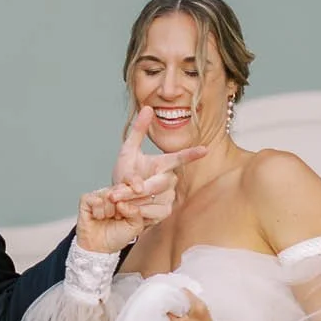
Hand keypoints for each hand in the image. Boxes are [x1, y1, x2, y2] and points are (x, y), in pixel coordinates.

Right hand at [75, 186, 141, 253]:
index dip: (136, 186)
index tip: (140, 191)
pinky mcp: (86, 200)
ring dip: (110, 211)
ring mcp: (99, 194)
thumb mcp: (135, 226)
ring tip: (108, 218)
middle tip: (119, 217)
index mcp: (127, 196)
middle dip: (122, 204)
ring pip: (108, 195)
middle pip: (121, 187)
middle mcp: (113, 192)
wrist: (101, 248)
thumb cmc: (118, 236)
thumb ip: (136, 212)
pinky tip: (98, 217)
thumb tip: (122, 202)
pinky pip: (96, 200)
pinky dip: (99, 212)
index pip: (133, 184)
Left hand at [112, 106, 205, 224]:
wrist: (117, 202)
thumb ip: (138, 130)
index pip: (179, 158)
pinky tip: (127, 210)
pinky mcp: (164, 212)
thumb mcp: (127, 151)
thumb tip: (148, 108)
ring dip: (132, 200)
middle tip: (116, 193)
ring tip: (117, 201)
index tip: (205, 150)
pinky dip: (137, 212)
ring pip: (153, 198)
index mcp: (162, 164)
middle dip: (136, 188)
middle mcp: (169, 179)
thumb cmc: (124, 175)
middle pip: (159, 182)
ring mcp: (169, 196)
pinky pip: (152, 212)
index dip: (191, 154)